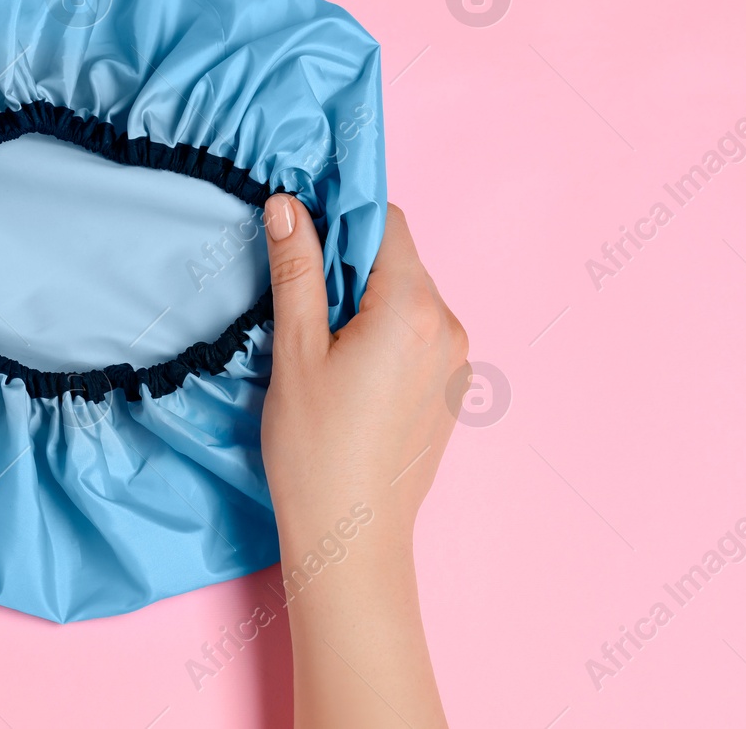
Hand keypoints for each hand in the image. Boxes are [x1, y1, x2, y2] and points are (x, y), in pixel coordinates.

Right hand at [259, 196, 465, 727]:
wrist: (352, 540)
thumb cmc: (316, 451)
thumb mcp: (295, 351)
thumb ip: (297, 270)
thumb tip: (289, 205)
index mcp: (412, 309)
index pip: (386, 222)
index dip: (341, 217)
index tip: (302, 233)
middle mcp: (448, 326)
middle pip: (399, 259)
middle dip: (350, 265)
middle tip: (302, 303)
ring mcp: (457, 360)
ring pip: (408, 297)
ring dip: (367, 301)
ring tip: (322, 347)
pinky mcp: (452, 388)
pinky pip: (419, 334)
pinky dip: (385, 333)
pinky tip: (349, 375)